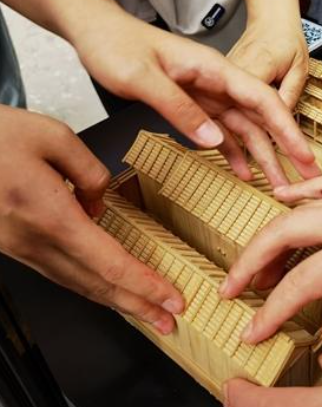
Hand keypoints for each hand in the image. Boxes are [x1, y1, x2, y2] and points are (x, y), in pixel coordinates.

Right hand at [0, 107, 184, 333]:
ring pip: (77, 284)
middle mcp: (34, 240)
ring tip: (145, 311)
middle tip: (168, 321)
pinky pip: (60, 273)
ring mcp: (20, 247)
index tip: (171, 298)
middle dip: (138, 306)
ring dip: (115, 301)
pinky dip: (89, 285)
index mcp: (49, 214)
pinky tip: (103, 286)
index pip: (109, 263)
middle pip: (96, 284)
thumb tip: (101, 202)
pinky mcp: (13, 244)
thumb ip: (90, 172)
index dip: (144, 285)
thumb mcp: (52, 136)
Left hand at [71, 11, 319, 186]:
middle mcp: (218, 84)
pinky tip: (242, 173)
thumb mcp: (144, 78)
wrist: (97, 34)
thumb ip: (180, 109)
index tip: (304, 155)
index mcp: (215, 70)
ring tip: (278, 185)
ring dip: (263, 157)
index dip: (287, 129)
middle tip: (306, 178)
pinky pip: (221, 133)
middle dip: (286, 149)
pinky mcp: (194, 107)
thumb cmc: (117, 45)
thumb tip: (213, 141)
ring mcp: (208, 96)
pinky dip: (233, 153)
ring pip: (244, 130)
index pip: (262, 100)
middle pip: (261, 119)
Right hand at [220, 153, 321, 343]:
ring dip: (269, 235)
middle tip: (230, 291)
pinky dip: (298, 192)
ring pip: (298, 209)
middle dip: (250, 263)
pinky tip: (282, 197)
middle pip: (284, 233)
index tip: (252, 331)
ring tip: (255, 265)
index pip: (303, 282)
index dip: (272, 310)